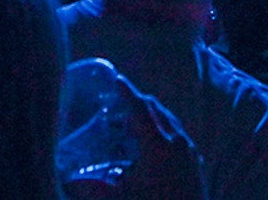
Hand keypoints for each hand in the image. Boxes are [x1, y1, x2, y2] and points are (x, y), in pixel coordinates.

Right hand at [65, 80, 202, 199]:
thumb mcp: (124, 198)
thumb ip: (97, 189)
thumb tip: (71, 182)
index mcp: (158, 146)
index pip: (140, 110)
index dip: (127, 92)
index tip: (117, 79)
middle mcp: (176, 141)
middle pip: (156, 110)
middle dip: (138, 103)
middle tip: (120, 104)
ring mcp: (189, 150)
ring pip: (169, 120)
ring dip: (151, 116)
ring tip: (133, 125)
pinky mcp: (195, 160)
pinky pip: (178, 133)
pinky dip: (163, 129)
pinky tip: (153, 144)